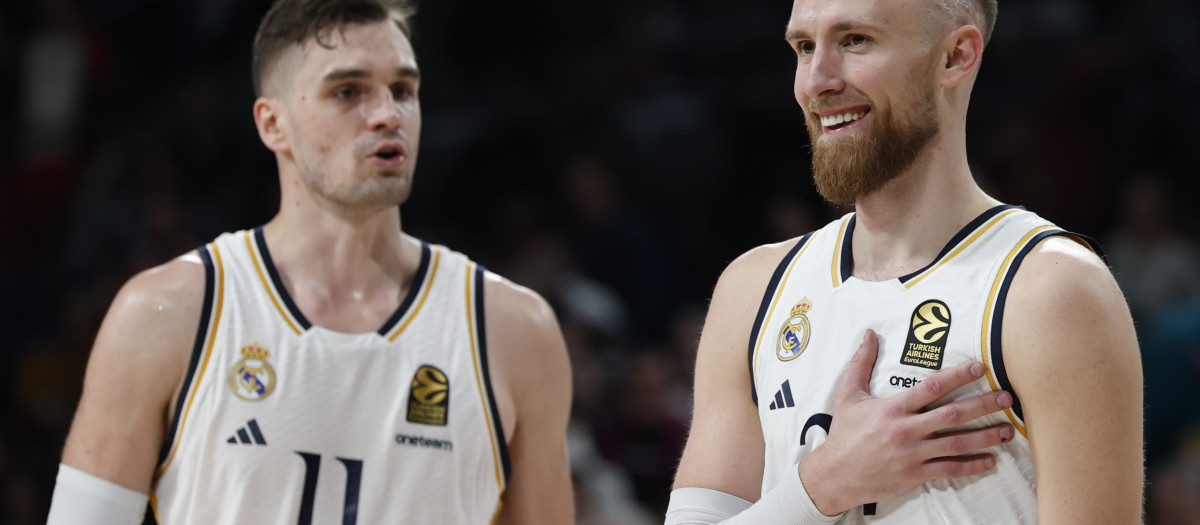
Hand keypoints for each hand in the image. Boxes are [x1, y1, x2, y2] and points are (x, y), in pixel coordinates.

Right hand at [799, 329, 1014, 514]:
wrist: (836, 475)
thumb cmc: (844, 434)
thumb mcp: (847, 395)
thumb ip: (861, 363)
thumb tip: (868, 334)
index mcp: (893, 409)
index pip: (931, 388)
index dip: (957, 376)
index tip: (979, 367)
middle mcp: (906, 431)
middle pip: (952, 415)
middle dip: (983, 405)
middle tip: (1006, 397)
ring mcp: (913, 455)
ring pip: (957, 444)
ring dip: (986, 436)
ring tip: (1008, 430)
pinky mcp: (916, 475)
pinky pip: (949, 470)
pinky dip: (972, 466)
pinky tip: (990, 461)